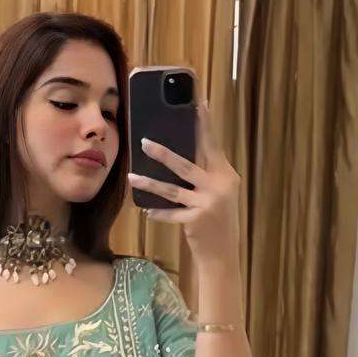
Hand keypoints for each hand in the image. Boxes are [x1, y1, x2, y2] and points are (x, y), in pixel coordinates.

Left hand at [127, 100, 240, 268]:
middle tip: (144, 141)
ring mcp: (207, 203)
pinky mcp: (196, 220)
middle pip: (186, 164)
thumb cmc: (217, 219)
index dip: (204, 124)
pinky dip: (158, 212)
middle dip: (163, 153)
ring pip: (172, 189)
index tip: (198, 103)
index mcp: (225, 175)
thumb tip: (178, 154)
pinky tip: (146, 211)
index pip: (212, 145)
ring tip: (132, 176)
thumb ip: (205, 174)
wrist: (223, 253)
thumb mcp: (219, 193)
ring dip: (150, 183)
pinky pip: (171, 213)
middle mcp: (218, 186)